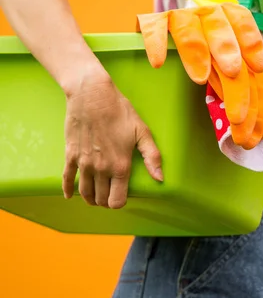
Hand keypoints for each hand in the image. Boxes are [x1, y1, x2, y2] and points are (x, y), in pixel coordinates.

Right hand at [62, 68, 162, 208]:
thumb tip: (160, 178)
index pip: (116, 201)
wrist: (92, 95)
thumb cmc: (120, 111)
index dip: (119, 202)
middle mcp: (100, 168)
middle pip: (101, 199)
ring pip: (85, 192)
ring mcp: (83, 163)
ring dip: (90, 198)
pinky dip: (68, 190)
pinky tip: (70, 195)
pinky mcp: (70, 155)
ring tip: (96, 197)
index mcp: (120, 166)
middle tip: (110, 195)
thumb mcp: (142, 132)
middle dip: (106, 201)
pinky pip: (66, 179)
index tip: (122, 196)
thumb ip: (152, 157)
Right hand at [137, 2, 262, 82]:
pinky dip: (156, 43)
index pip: (243, 23)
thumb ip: (239, 78)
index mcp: (229, 17)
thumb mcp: (227, 62)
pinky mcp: (154, 20)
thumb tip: (251, 117)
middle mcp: (207, 12)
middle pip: (219, 28)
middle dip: (226, 49)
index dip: (251, 42)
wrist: (168, 35)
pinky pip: (154, 28)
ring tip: (200, 79)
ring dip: (195, 52)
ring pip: (188, 28)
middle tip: (232, 72)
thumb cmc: (209, 53)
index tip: (258, 66)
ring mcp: (181, 15)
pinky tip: (158, 63)